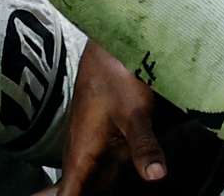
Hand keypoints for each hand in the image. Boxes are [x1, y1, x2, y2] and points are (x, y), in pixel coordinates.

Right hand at [59, 48, 171, 195]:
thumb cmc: (115, 74)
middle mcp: (81, 151)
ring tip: (116, 186)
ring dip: (99, 187)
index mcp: (81, 153)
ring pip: (91, 179)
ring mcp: (90, 144)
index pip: (68, 195)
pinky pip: (101, 167)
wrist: (108, 43)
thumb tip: (155, 175)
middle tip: (115, 191)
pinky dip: (108, 177)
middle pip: (79, 190)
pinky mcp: (102, 136)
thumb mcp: (134, 112)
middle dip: (86, 195)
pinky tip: (125, 178)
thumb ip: (144, 146)